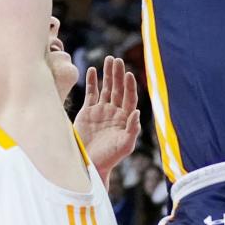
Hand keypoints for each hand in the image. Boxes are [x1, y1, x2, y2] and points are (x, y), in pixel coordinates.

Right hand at [74, 56, 140, 179]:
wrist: (89, 165)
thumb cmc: (110, 157)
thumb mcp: (125, 145)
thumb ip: (132, 129)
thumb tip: (137, 111)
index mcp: (125, 118)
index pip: (129, 97)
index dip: (129, 86)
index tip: (129, 74)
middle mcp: (115, 112)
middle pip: (118, 89)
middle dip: (118, 74)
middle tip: (117, 60)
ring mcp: (101, 111)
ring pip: (106, 88)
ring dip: (107, 74)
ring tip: (109, 59)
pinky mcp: (88, 112)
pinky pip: (91, 93)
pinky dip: (91, 82)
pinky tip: (92, 70)